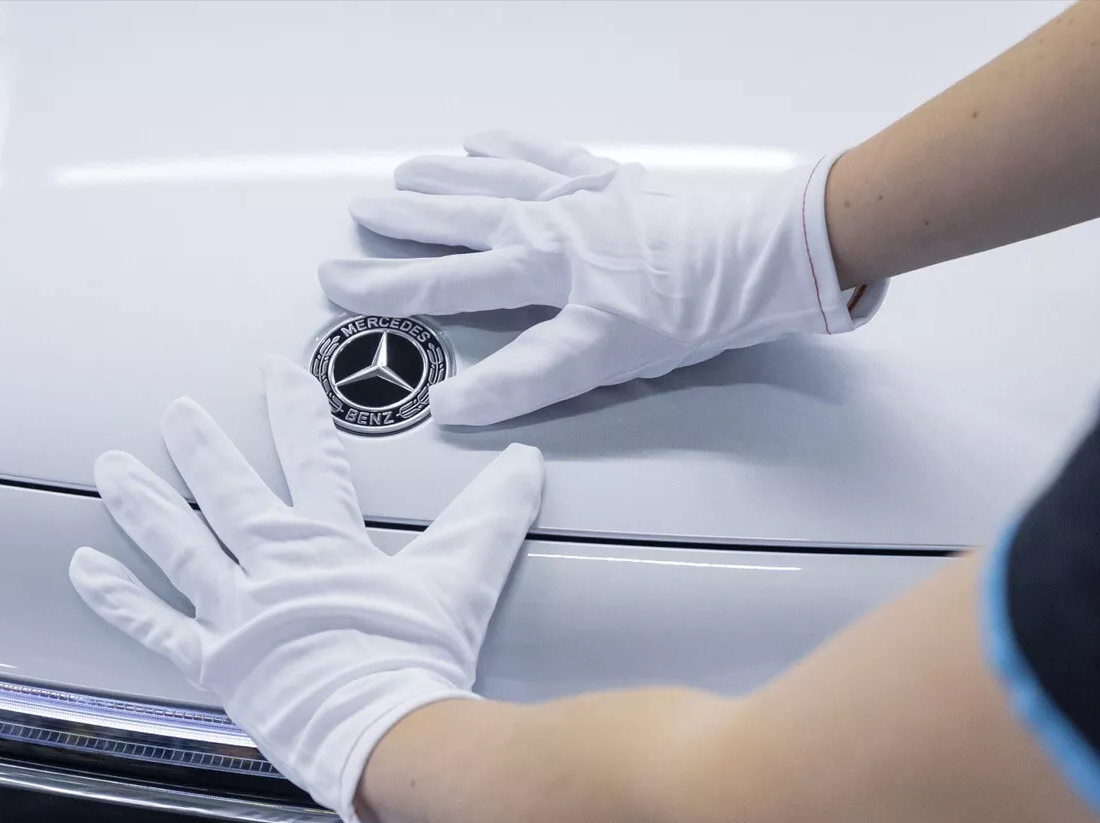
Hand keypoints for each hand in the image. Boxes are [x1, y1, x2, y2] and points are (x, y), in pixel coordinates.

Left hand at [70, 357, 543, 822]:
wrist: (389, 733)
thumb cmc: (421, 662)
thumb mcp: (462, 580)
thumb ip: (491, 519)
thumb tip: (524, 466)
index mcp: (328, 544)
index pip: (311, 458)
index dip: (293, 410)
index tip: (274, 372)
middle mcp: (272, 566)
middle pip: (227, 492)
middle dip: (200, 445)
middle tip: (176, 412)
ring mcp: (235, 613)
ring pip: (177, 544)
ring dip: (142, 502)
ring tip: (110, 468)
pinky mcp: (213, 661)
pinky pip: (154, 625)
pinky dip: (117, 598)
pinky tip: (86, 568)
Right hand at [319, 131, 885, 426]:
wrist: (762, 256)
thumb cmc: (689, 306)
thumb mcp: (599, 357)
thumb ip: (522, 381)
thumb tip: (457, 405)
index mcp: (539, 266)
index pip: (444, 283)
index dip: (385, 288)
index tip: (337, 283)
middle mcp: (551, 221)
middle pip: (459, 218)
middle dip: (404, 220)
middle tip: (358, 215)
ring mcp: (581, 197)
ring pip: (496, 178)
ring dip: (448, 176)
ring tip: (411, 170)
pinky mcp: (615, 185)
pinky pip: (547, 156)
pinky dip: (513, 147)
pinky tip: (490, 141)